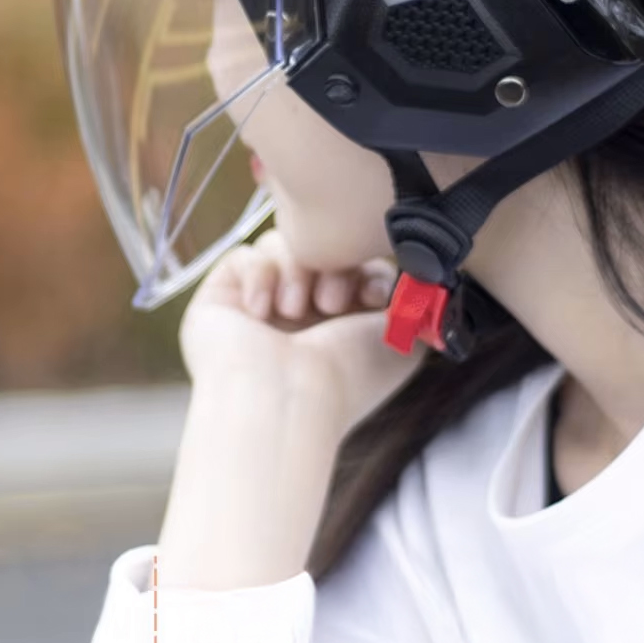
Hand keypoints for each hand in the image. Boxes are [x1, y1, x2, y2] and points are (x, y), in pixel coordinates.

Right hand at [178, 230, 421, 442]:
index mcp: (340, 320)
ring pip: (284, 242)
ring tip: (294, 312)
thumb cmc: (346, 377)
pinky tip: (261, 313)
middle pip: (320, 244)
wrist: (284, 399)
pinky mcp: (223, 295)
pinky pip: (246, 254)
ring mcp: (260, 301)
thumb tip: (420, 277)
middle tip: (331, 303)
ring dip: (296, 270)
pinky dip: (261, 275)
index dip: (366, 264)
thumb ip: (415, 304)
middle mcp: (300, 309)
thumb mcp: (402, 340)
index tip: (371, 295)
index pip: (355, 260)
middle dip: (332, 263)